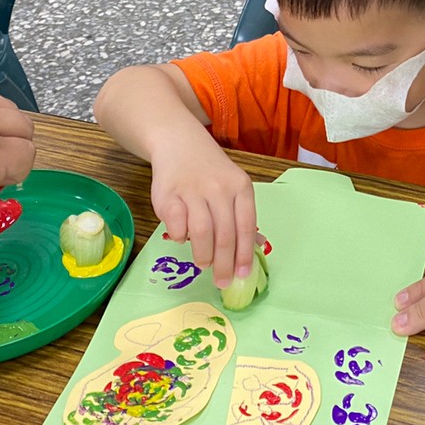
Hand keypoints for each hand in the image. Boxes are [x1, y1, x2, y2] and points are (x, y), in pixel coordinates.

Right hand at [149, 136, 255, 288]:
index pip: (245, 226)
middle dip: (224, 263)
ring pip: (202, 232)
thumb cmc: (211, 171)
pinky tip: (183, 238)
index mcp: (240, 187)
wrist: (179, 143)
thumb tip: (256, 248)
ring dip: (203, 254)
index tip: (242, 275)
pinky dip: (181, 237)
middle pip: (224, 234)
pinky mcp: (168, 194)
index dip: (244, 254)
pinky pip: (177, 225)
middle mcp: (219, 188)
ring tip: (203, 263)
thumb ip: (242, 216)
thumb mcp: (234, 186)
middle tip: (221, 281)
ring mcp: (193, 190)